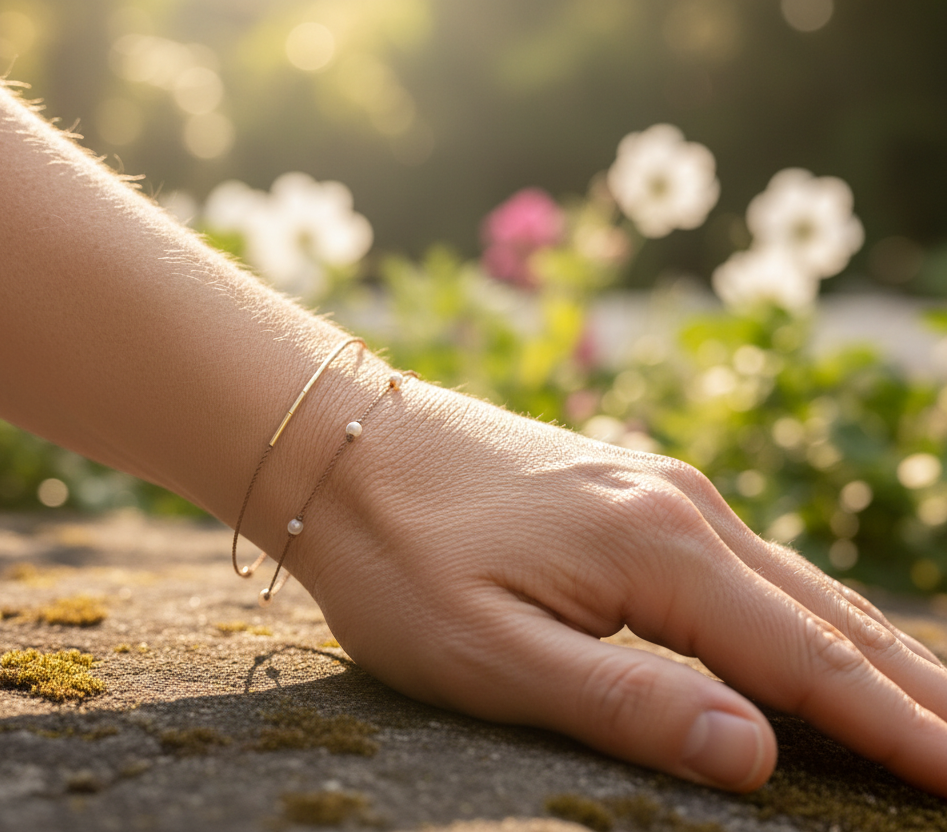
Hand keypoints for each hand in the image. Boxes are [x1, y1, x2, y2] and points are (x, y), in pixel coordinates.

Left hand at [289, 379, 946, 793]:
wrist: (339, 442)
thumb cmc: (396, 556)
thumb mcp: (488, 654)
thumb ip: (625, 702)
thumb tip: (760, 756)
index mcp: (659, 552)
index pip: (810, 663)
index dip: (901, 732)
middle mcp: (682, 508)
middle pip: (830, 618)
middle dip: (918, 692)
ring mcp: (661, 490)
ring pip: (799, 585)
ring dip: (875, 652)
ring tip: (938, 709)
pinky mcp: (633, 489)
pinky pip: (752, 563)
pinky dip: (812, 613)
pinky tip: (827, 639)